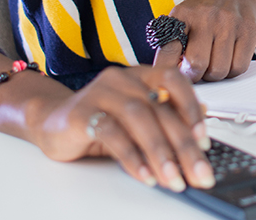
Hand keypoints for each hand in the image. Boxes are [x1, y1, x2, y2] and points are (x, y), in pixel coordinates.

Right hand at [28, 60, 213, 190]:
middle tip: (198, 173)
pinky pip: (112, 134)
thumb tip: (202, 124)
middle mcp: (123, 79)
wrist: (51, 122)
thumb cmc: (100, 119)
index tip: (204, 140)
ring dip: (160, 152)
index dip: (191, 107)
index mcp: (140, 75)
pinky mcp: (81, 113)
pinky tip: (145, 175)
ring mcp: (100, 93)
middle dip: (184, 146)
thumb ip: (166, 117)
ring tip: (173, 179)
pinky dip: (132, 157)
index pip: (174, 80)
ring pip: (139, 119)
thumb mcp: (138, 120)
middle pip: (160, 109)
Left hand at [170, 0, 255, 81]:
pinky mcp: (248, 31)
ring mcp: (229, 23)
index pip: (169, 49)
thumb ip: (173, 44)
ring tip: (214, 63)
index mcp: (184, 14)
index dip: (171, 69)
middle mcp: (206, 16)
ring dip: (215, 74)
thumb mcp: (184, 19)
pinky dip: (233, 71)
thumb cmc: (206, 14)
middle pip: (197, 64)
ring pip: (219, 70)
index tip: (176, 74)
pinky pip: (238, 67)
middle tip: (197, 71)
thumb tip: (171, 73)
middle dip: (196, 75)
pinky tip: (229, 60)